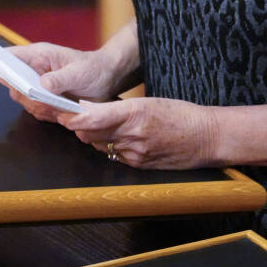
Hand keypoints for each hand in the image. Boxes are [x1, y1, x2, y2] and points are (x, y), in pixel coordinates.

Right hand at [4, 42, 122, 122]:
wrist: (106, 80)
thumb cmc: (92, 68)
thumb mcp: (79, 72)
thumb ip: (60, 78)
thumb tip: (42, 85)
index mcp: (38, 56)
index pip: (10, 57)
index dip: (0, 64)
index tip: (0, 74)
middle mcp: (33, 71)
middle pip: (13, 84)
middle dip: (25, 95)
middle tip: (45, 99)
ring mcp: (37, 87)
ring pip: (24, 101)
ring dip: (39, 107)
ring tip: (60, 105)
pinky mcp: (44, 101)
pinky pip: (37, 111)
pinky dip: (47, 114)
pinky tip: (62, 111)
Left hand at [60, 97, 221, 170]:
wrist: (206, 138)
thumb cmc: (180, 114)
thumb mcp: (150, 102)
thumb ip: (119, 109)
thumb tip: (89, 109)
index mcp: (136, 113)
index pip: (93, 117)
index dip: (73, 116)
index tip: (61, 111)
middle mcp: (132, 135)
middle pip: (91, 133)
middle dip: (76, 125)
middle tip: (64, 114)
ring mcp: (135, 153)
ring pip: (100, 144)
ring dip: (91, 135)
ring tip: (85, 123)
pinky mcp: (138, 165)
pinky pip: (114, 154)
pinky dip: (108, 145)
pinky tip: (110, 137)